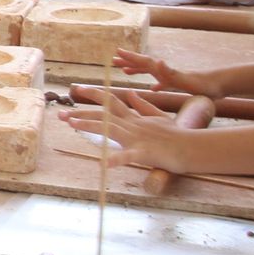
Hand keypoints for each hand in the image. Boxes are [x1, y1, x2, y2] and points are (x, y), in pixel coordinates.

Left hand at [58, 91, 196, 172]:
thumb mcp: (157, 118)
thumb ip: (142, 106)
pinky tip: (104, 164)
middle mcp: (132, 125)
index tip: (76, 90)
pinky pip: (129, 157)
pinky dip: (117, 160)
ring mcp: (137, 138)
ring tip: (72, 124)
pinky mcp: (144, 153)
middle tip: (61, 114)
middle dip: (81, 113)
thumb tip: (129, 93)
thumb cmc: (175, 135)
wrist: (192, 147)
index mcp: (134, 119)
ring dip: (90, 126)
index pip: (110, 103)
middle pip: (103, 115)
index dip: (93, 95)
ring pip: (110, 129)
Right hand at [109, 48, 222, 97]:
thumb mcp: (185, 80)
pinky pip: (162, 83)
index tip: (115, 53)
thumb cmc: (203, 85)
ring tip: (126, 72)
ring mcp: (172, 77)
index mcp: (164, 70)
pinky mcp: (179, 84)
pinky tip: (152, 89)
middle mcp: (166, 71)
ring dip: (138, 70)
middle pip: (144, 64)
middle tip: (113, 61)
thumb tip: (157, 61)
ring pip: (151, 72)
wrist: (221, 86)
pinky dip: (155, 84)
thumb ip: (169, 72)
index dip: (130, 58)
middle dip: (129, 62)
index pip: (143, 61)